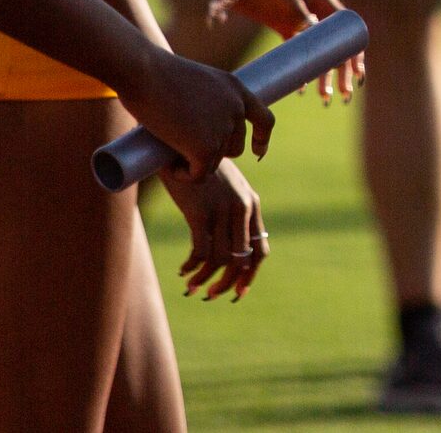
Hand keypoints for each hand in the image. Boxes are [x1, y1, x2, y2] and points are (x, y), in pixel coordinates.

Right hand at [123, 50, 271, 180]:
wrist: (144, 72)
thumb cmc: (156, 73)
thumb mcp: (193, 82)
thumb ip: (205, 102)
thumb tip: (198, 129)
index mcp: (236, 88)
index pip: (264, 119)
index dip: (261, 138)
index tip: (256, 152)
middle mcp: (236, 107)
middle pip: (235, 147)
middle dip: (212, 153)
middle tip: (183, 149)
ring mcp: (224, 128)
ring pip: (214, 162)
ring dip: (193, 163)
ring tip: (168, 149)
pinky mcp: (206, 147)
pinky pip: (199, 175)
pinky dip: (184, 175)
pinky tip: (169, 166)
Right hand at [160, 157, 267, 300]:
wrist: (179, 145)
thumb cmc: (200, 167)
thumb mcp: (225, 185)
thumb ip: (232, 209)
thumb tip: (228, 244)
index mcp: (252, 203)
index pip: (260, 249)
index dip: (250, 275)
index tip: (238, 292)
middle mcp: (242, 207)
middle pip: (242, 260)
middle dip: (226, 284)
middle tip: (210, 295)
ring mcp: (222, 209)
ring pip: (219, 259)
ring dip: (204, 279)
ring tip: (192, 286)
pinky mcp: (200, 212)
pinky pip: (200, 252)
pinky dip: (192, 266)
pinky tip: (183, 270)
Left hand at [234, 0, 364, 101]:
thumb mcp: (287, 1)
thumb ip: (303, 20)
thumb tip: (318, 44)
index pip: (346, 29)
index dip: (354, 51)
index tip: (357, 72)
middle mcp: (315, 7)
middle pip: (335, 42)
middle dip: (341, 70)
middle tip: (343, 93)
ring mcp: (299, 18)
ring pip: (318, 49)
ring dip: (322, 72)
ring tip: (325, 97)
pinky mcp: (284, 26)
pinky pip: (299, 50)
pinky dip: (302, 66)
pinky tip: (302, 87)